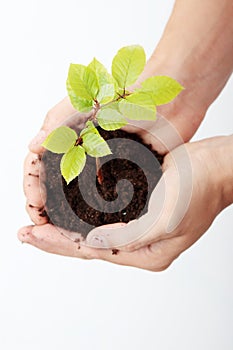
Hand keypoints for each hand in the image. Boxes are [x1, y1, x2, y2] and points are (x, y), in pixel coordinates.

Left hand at [19, 131, 232, 269]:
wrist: (215, 166)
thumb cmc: (199, 190)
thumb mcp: (166, 220)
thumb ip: (127, 237)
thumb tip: (90, 243)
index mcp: (146, 253)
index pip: (93, 252)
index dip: (59, 244)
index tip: (31, 236)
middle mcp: (139, 244)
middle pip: (87, 245)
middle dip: (55, 239)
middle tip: (25, 234)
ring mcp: (137, 226)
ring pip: (92, 230)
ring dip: (65, 226)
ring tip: (37, 225)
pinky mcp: (136, 209)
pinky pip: (102, 214)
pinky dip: (81, 212)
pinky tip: (65, 208)